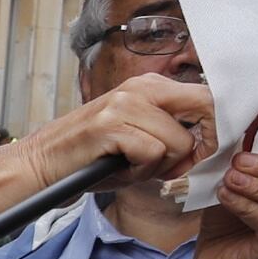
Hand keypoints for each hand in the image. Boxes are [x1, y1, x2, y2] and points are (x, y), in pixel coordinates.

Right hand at [13, 75, 211, 191]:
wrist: (42, 166)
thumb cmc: (94, 158)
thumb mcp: (141, 138)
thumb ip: (175, 134)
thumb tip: (213, 144)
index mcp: (151, 86)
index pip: (207, 97)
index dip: (215, 129)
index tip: (205, 153)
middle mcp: (140, 87)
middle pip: (204, 106)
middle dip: (199, 145)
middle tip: (175, 166)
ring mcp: (125, 103)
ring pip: (179, 140)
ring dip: (162, 165)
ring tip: (134, 167)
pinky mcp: (111, 125)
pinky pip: (153, 153)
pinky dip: (142, 172)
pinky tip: (121, 170)